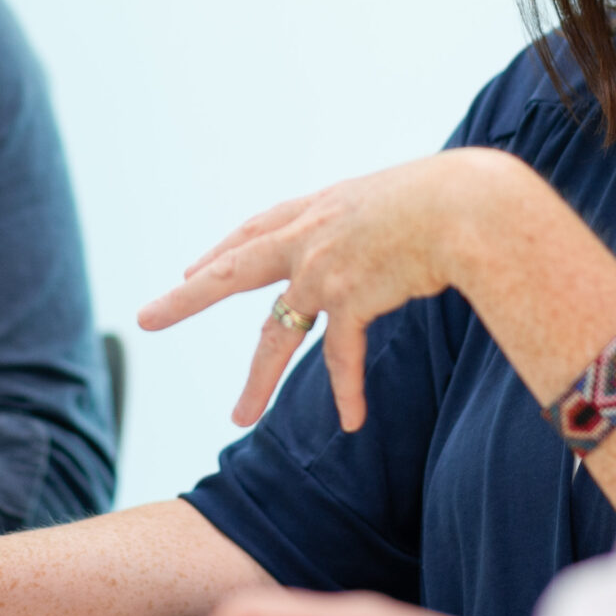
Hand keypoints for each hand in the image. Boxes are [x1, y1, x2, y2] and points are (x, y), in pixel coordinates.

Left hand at [139, 150, 528, 430]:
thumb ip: (380, 220)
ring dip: (259, 380)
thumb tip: (398, 233)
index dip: (224, 250)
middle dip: (187, 297)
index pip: (258, 229)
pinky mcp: (347, 297)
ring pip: (278, 334)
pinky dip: (347, 390)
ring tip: (240, 418)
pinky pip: (339, 357)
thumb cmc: (454, 196)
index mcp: (321, 206)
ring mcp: (322, 267)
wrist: (468, 205)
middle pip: (232, 270)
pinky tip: (351, 420)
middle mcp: (310, 235)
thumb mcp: (402, 195)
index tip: (194, 265)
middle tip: (147, 317)